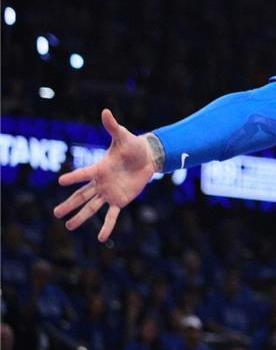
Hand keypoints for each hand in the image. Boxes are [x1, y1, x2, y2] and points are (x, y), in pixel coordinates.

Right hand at [53, 109, 157, 241]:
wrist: (146, 157)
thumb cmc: (132, 145)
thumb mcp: (123, 136)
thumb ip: (112, 126)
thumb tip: (105, 111)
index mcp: (99, 168)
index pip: (84, 174)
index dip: (74, 177)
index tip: (60, 181)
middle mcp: (100, 182)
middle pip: (82, 195)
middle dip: (69, 205)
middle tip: (56, 213)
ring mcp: (109, 192)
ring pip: (92, 207)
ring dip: (81, 217)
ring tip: (68, 227)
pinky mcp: (120, 199)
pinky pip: (112, 215)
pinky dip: (107, 226)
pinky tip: (101, 238)